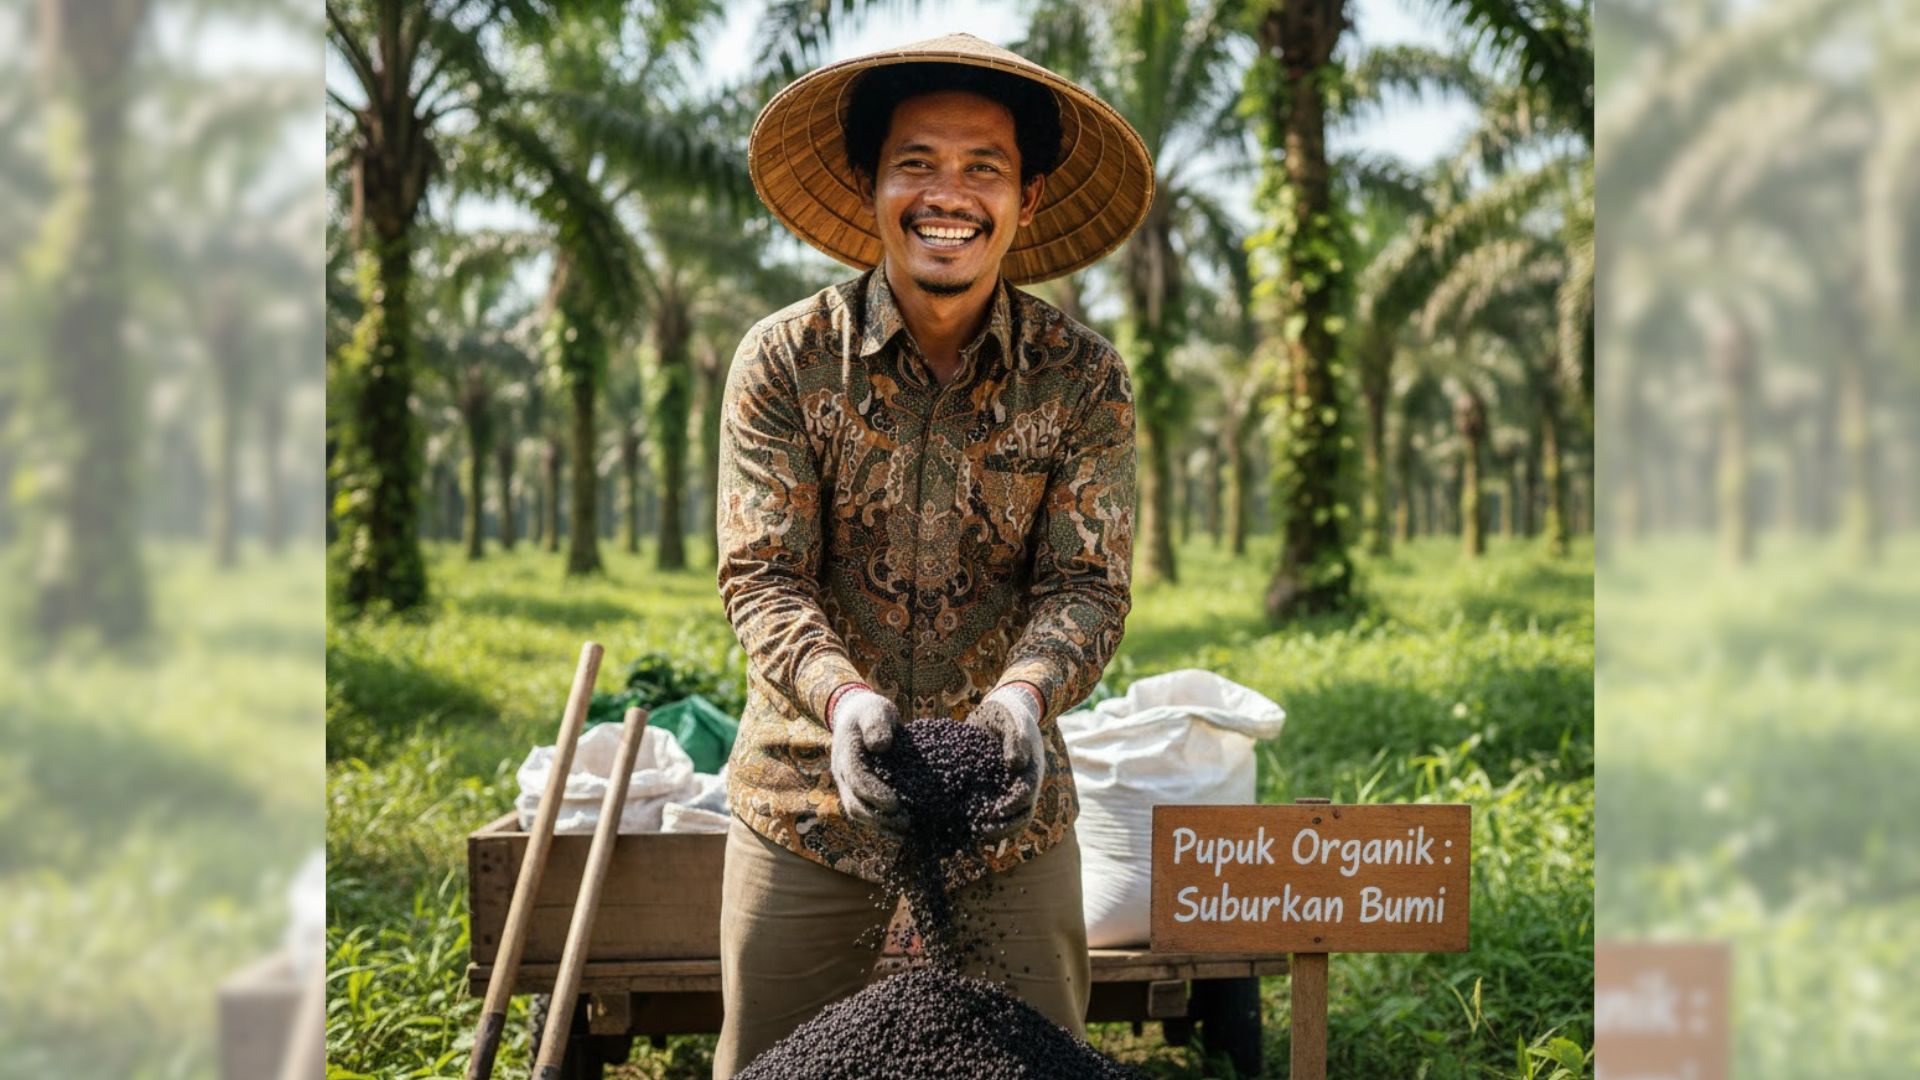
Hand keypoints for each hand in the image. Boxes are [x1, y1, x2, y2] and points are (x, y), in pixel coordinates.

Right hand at [829, 686, 908, 832]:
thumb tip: (879, 746)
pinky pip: (863, 811)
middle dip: (879, 817)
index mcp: (846, 752)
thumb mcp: (875, 710)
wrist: (855, 715)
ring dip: (880, 825)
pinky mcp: (854, 791)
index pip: (857, 779)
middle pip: (855, 803)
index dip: (875, 793)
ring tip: (906, 830)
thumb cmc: (870, 712)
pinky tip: (900, 829)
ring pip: (857, 812)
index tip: (896, 804)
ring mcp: (846, 784)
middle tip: (907, 823)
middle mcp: (842, 772)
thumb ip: (877, 724)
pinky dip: (880, 823)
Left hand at [965, 684, 1045, 839]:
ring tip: (975, 833)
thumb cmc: (1007, 714)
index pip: (1026, 796)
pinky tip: (970, 824)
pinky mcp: (999, 788)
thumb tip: (1015, 764)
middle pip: (1022, 814)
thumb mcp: (1011, 720)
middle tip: (981, 832)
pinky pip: (998, 810)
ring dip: (997, 829)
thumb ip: (1016, 738)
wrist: (1003, 709)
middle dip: (1004, 826)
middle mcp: (1024, 782)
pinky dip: (988, 821)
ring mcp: (1013, 787)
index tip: (995, 812)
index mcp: (1031, 768)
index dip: (1012, 807)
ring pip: (1012, 818)